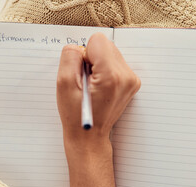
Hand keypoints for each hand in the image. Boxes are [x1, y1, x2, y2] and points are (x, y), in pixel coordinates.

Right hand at [56, 33, 140, 147]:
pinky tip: (99, 87)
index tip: (81, 74)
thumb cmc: (75, 115)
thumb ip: (70, 57)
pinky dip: (105, 71)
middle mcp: (126, 76)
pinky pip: (115, 63)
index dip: (83, 55)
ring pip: (110, 53)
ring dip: (98, 65)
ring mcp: (131, 80)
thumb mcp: (64, 84)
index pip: (97, 40)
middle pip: (105, 45)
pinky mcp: (132, 82)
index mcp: (111, 75)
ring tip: (92, 86)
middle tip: (86, 82)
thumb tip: (79, 46)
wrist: (89, 137)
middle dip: (91, 59)